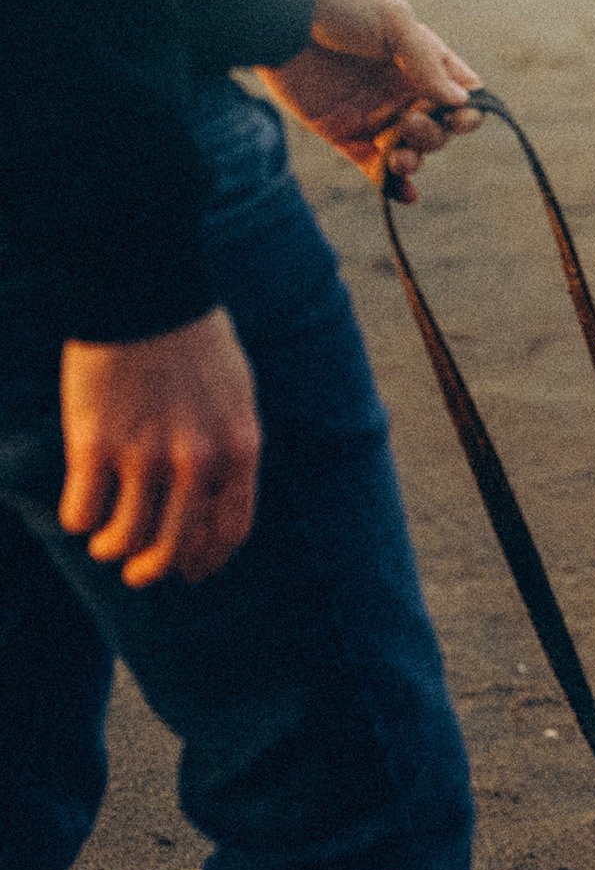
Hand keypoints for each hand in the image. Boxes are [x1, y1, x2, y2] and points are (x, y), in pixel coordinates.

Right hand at [59, 308, 261, 587]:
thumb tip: (213, 493)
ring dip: (112, 549)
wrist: (144, 296)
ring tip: (104, 544)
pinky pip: (84, 510)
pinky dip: (80, 520)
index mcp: (239, 448)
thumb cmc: (194, 341)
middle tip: (139, 573)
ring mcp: (144, 456)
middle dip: (155, 569)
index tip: (193, 571)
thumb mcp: (236, 395)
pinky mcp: (94, 445)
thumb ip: (229, 445)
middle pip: (176, 545)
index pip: (231, 528)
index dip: (210, 559)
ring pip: (125, 536)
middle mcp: (197, 461)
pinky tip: (79, 514)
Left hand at [258, 0, 482, 202]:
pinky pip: (374, 166)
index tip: (458, 118)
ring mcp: (374, 113)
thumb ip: (428, 63)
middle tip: (408, 123)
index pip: (460, 94)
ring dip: (414, 159)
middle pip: (438, 128)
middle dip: (432, 134)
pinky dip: (393, 184)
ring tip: (399, 157)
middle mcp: (402, 90)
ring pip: (410, 150)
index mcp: (422, 61)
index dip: (467, 112)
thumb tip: (460, 103)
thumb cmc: (340, 3)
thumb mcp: (393, 21)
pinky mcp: (343, 133)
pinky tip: (407, 195)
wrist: (279, 11)